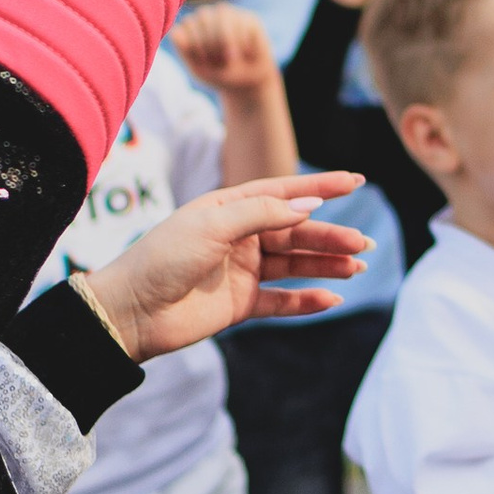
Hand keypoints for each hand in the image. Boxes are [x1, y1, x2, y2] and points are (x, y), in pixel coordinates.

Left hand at [83, 174, 369, 356]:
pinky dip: (307, 300)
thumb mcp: (212, 225)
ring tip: (356, 268)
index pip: (284, 193)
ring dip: (326, 265)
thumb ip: (262, 213)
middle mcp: (239, 237)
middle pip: (296, 232)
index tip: (356, 181)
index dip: (321, 187)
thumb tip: (308, 205)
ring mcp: (241, 271)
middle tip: (362, 246)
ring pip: (294, 264)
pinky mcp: (240, 304)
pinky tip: (331, 298)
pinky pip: (282, 300)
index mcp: (229, 209)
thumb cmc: (164, 258)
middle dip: (331, 237)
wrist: (130, 312)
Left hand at [170, 1, 280, 92]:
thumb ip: (185, 52)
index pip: (184, 26)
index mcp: (190, 29)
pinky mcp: (248, 18)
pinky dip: (242, 43)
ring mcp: (228, 16)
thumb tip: (176, 34)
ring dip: (225, 39)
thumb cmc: (219, 75)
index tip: (202, 62)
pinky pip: (242, 24)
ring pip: (222, 15)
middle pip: (203, 18)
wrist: (248, 83)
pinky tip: (246, 53)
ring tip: (231, 57)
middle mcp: (207, 18)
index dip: (193, 45)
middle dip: (210, 42)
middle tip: (219, 61)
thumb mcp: (199, 70)